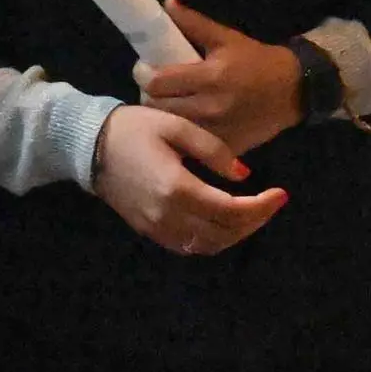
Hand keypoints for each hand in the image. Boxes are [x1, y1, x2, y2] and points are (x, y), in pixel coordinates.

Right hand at [89, 105, 287, 256]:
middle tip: (273, 202)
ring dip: (236, 233)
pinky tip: (225, 221)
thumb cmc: (134, 128)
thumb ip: (213, 150)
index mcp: (177, 187)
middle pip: (224, 233)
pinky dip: (214, 239)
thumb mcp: (177, 125)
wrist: (88, 145)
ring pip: (208, 245)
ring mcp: (157, 227)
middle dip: (255, 220)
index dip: (262, 207)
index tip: (281, 193)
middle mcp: (168, 215)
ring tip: (254, 212)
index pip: (231, 210)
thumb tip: (244, 176)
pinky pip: (189, 246)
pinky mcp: (149, 231)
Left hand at [145, 0, 305, 156]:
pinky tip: (186, 121)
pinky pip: (190, 142)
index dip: (143, 73)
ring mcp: (217, 131)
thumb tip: (167, 1)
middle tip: (154, 86)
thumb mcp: (227, 38)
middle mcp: (211, 107)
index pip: (156, 82)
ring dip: (163, 114)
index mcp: (210, 77)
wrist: (294, 90)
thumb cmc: (257, 61)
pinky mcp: (224, 147)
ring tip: (168, 102)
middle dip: (148, 94)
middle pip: (156, 106)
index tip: (144, 67)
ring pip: (170, 126)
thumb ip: (194, 22)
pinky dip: (183, 132)